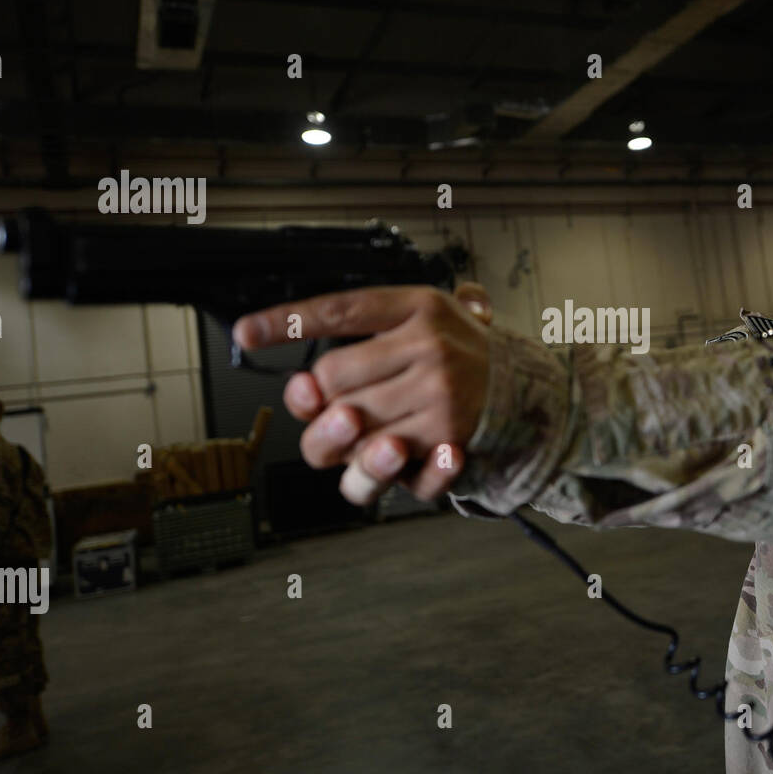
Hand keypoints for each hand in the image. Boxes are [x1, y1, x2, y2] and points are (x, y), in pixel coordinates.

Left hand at [232, 283, 494, 505]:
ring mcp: (436, 392)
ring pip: (349, 426)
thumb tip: (309, 384)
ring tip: (364, 431)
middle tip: (335, 409)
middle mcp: (426, 345)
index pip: (342, 309)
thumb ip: (368, 338)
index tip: (247, 331)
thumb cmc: (464, 356)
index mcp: (417, 307)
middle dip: (321, 404)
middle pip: (331, 380)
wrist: (525, 392)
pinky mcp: (445, 435)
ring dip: (345, 439)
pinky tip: (400, 451)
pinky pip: (387, 460)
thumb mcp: (427, 320)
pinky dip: (382, 466)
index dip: (287, 320)